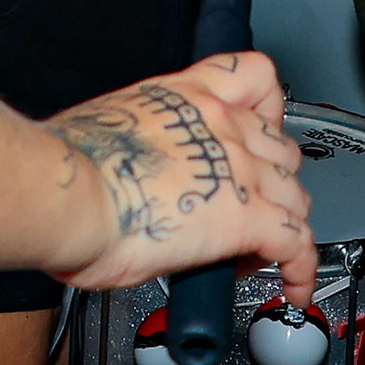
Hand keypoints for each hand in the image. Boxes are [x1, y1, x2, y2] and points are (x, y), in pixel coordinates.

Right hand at [47, 50, 318, 307]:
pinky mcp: (245, 217)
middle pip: (281, 149)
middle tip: (246, 210)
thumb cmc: (67, 166)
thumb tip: (130, 176)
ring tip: (259, 256)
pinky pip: (296, 244)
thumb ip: (140, 146)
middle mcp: (220, 125)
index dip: (267, 109)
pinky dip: (301, 270)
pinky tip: (293, 287)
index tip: (262, 131)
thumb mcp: (110, 129)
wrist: (64, 192)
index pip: (254, 77)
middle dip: (272, 181)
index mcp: (185, 98)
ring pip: (295, 196)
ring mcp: (239, 170)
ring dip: (286, 225)